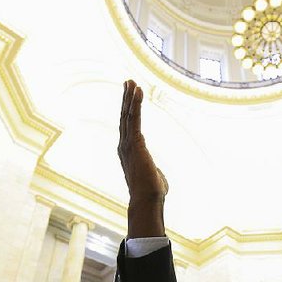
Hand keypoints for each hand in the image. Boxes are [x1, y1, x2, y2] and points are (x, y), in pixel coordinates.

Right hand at [118, 80, 167, 237]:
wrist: (147, 200)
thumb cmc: (151, 192)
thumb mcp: (153, 176)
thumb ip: (153, 170)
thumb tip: (156, 173)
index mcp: (128, 152)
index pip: (127, 126)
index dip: (128, 111)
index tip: (129, 97)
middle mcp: (124, 146)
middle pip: (124, 117)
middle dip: (126, 99)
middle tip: (128, 82)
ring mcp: (128, 144)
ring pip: (128, 115)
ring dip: (129, 97)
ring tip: (131, 82)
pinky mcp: (135, 143)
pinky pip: (134, 119)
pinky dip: (135, 103)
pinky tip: (137, 91)